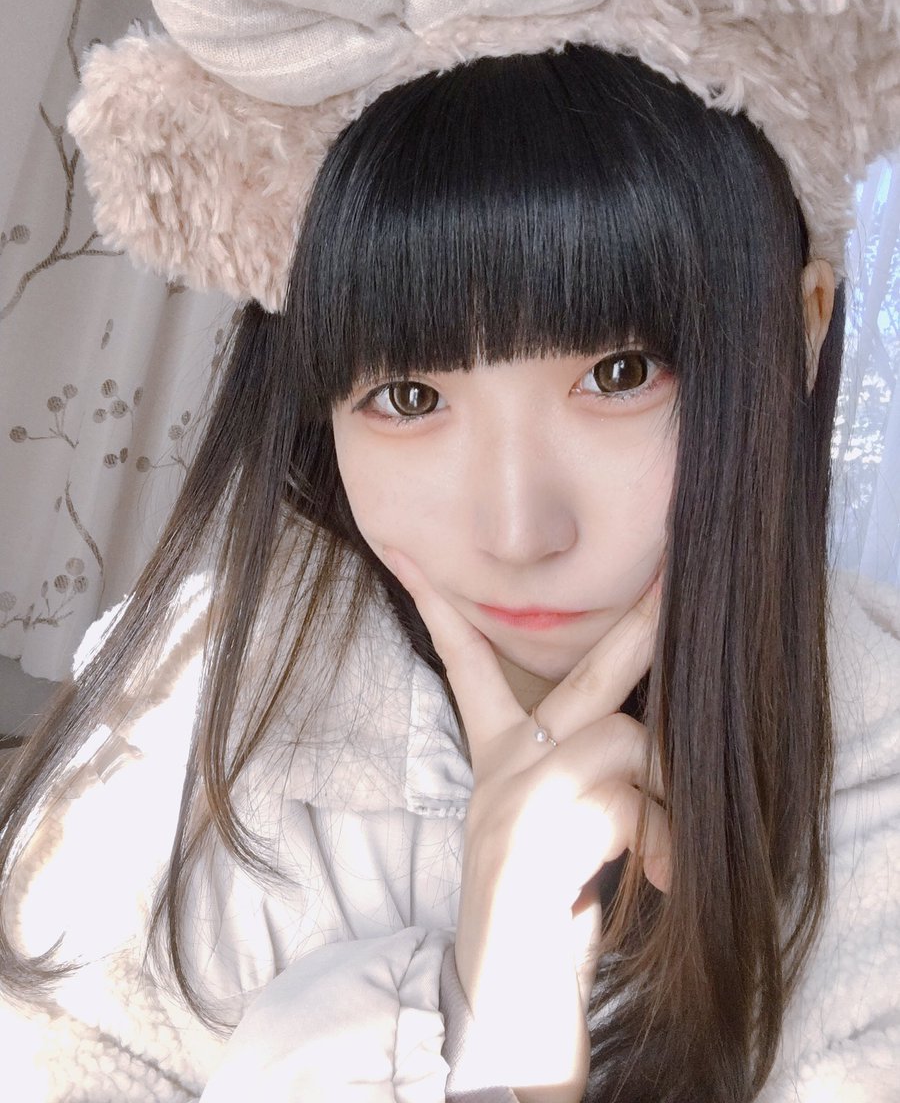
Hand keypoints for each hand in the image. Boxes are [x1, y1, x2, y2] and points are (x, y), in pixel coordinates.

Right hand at [381, 548, 668, 1102]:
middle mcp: (502, 769)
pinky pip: (630, 803)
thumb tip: (647, 740)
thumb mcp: (554, 831)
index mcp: (498, 762)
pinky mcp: (535, 835)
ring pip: (622, 744)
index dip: (444, 608)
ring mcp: (516, 798)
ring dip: (662, 800)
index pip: (467, 667)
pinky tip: (657, 882)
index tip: (414, 556)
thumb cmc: (540, 912)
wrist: (506, 1001)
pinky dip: (662, 842)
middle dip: (637, 625)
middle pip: (585, 680)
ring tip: (662, 859)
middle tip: (673, 577)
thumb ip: (583, 776)